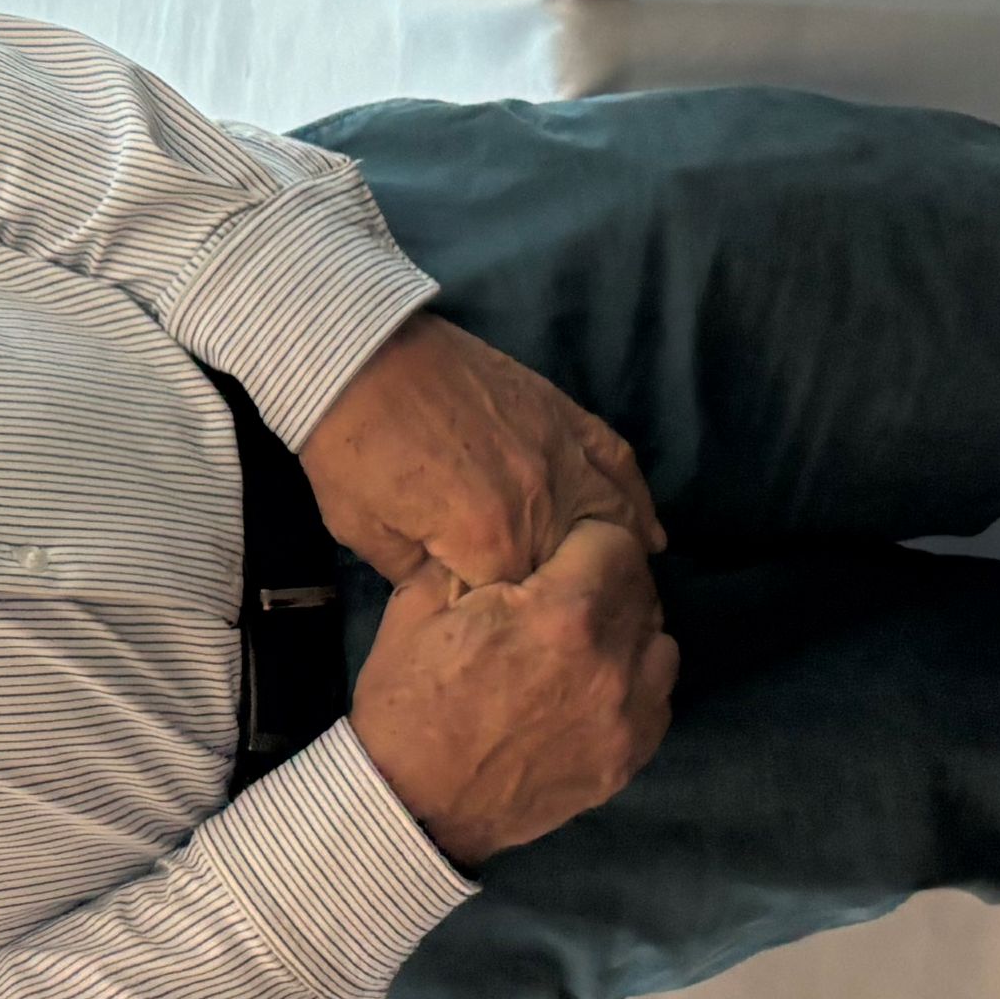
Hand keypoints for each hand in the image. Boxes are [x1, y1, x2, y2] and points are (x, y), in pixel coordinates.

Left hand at [296, 314, 662, 593]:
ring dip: (625, 556)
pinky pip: (616, 460)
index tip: (520, 641)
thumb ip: (419, 581)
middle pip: (586, 567)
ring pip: (618, 516)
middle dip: (584, 600)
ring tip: (630, 590)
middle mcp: (542, 499)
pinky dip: (637, 496)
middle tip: (582, 628)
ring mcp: (559, 451)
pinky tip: (650, 532)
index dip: (523, 627)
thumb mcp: (366, 535)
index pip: (528, 606)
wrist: (353, 357)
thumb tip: (456, 603)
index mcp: (491, 540)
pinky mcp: (561, 413)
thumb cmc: (349, 450)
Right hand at [347, 525, 678, 865]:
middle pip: (642, 588)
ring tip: (581, 642)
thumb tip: (517, 529)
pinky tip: (591, 687)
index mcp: (561, 612)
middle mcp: (611, 661)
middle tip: (562, 593)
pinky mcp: (629, 759)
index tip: (555, 553)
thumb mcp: (419, 604)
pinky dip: (633, 684)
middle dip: (605, 579)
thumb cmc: (408, 701)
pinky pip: (657, 699)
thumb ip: (478, 554)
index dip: (582, 538)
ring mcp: (628, 717)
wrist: (413, 807)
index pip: (615, 538)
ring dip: (627, 632)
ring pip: (659, 643)